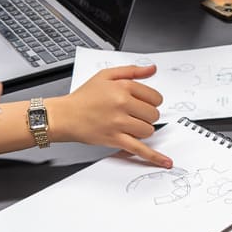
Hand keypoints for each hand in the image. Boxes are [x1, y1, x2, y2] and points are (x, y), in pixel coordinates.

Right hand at [52, 65, 171, 166]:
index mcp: (123, 87)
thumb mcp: (106, 75)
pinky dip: (154, 157)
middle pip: (153, 114)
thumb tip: (152, 69)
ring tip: (130, 125)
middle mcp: (122, 104)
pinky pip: (139, 149)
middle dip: (147, 115)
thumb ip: (132, 71)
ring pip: (148, 130)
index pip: (154, 96)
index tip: (142, 103)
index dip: (150, 101)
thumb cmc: (83, 97)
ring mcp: (119, 123)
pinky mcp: (115, 139)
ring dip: (143, 129)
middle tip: (133, 114)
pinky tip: (166, 162)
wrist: (65, 116)